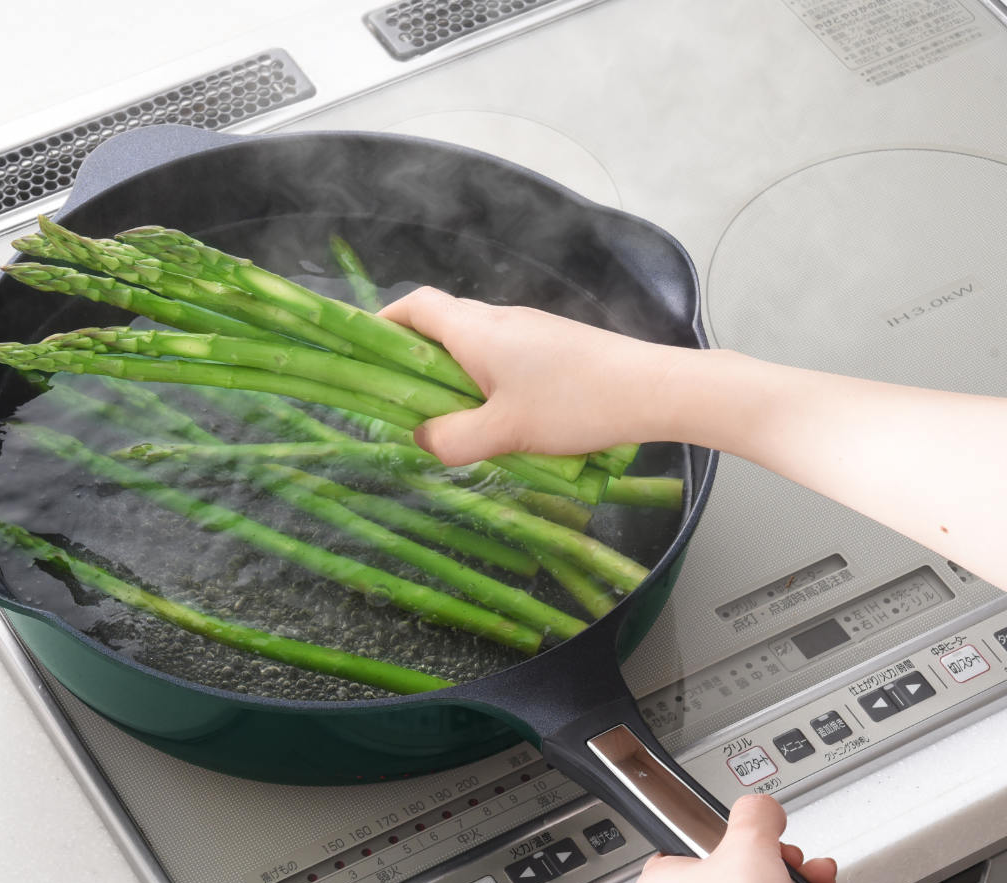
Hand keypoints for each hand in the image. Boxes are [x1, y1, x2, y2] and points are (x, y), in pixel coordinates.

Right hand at [379, 287, 693, 463]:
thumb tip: (422, 438)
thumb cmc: (575, 404)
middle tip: (400, 401)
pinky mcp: (553, 347)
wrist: (652, 390)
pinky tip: (496, 420)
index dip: (383, 324)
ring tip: (448, 420)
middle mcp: (499, 320)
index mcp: (477, 331)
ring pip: (473, 345)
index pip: (414, 308)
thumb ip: (452, 439)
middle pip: (440, 326)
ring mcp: (529, 331)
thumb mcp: (504, 433)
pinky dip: (483, 382)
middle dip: (413, 360)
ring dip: (452, 376)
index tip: (364, 352)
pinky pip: (502, 358)